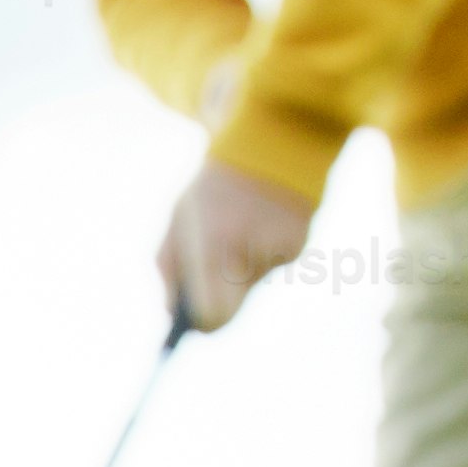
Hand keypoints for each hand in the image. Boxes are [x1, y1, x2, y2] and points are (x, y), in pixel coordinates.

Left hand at [160, 151, 313, 334]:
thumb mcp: (179, 216)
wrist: (274, 141)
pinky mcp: (299, 246)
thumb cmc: (214, 186)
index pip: (210, 311)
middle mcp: (250, 250)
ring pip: (252, 285)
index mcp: (214, 241)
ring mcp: (278, 250)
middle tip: (207, 301)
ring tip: (239, 231)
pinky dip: (263, 256)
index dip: (202, 324)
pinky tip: (261, 226)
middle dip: (219, 306)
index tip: (193, 326)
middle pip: (233, 309)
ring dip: (241, 271)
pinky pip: (272, 268)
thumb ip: (168, 266)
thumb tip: (170, 312)